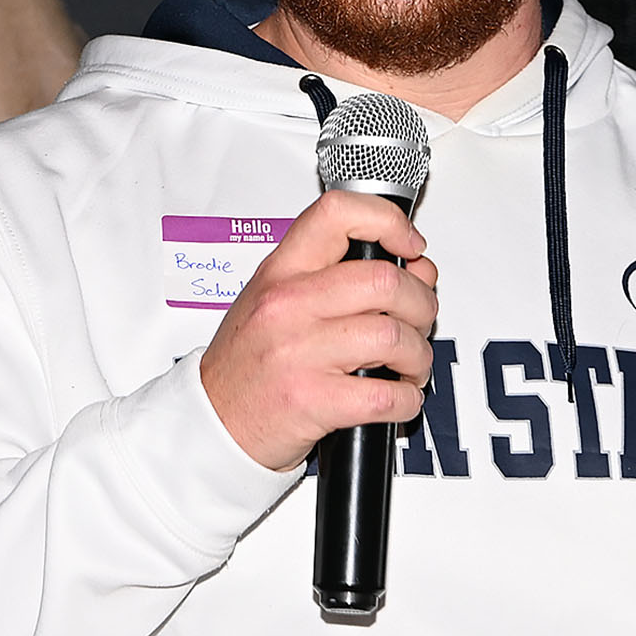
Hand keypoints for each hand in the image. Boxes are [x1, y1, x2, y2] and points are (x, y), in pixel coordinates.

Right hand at [193, 190, 439, 471]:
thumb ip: (339, 279)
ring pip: (394, 337)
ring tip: (408, 365)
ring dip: (418, 356)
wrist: (214, 420)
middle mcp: (288, 305)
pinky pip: (388, 395)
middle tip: (417, 321)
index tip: (408, 246)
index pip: (337, 216)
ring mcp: (299, 352)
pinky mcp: (313, 400)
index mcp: (280, 272)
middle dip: (420, 304)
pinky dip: (407, 400)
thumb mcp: (277, 302)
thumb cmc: (246, 362)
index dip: (388, 222)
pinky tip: (397, 397)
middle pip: (384, 281)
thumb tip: (413, 271)